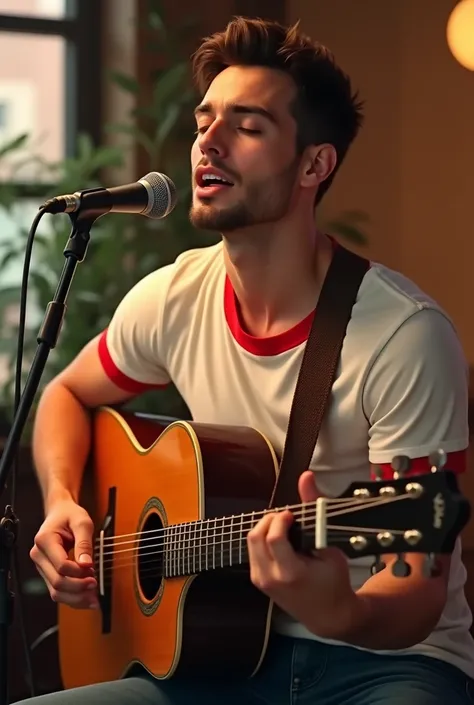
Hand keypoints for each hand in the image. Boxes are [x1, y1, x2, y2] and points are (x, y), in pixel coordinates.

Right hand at [30, 499, 97, 608]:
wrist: (60, 512)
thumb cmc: (70, 515)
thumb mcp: (82, 522)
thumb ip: (84, 543)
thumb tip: (86, 565)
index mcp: (45, 540)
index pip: (61, 565)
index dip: (78, 572)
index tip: (93, 570)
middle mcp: (39, 555)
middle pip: (57, 582)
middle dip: (78, 588)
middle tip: (95, 584)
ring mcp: (41, 566)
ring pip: (55, 592)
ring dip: (76, 598)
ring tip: (93, 597)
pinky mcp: (47, 573)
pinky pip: (58, 591)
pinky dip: (73, 597)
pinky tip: (87, 598)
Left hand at [247, 471, 359, 638]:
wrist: (328, 615)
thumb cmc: (334, 582)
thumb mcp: (330, 546)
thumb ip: (314, 509)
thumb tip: (306, 476)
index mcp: (290, 573)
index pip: (273, 537)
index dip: (281, 519)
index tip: (292, 514)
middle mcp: (270, 578)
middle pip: (255, 536)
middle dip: (270, 520)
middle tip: (287, 518)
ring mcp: (261, 581)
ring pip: (250, 541)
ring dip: (265, 528)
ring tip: (285, 529)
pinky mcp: (257, 581)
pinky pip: (252, 551)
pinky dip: (263, 539)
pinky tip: (280, 541)